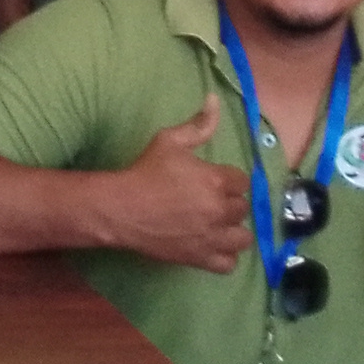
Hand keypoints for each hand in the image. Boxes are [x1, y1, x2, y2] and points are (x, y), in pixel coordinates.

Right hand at [97, 96, 250, 274]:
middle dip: (230, 203)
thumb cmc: (145, 171)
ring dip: (233, 230)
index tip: (215, 181)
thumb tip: (215, 99)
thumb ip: (198, 124)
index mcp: (217, 180)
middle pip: (243, 208)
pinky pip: (228, 264)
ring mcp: (211, 237)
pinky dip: (225, 256)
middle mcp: (219, 210)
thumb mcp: (170, 140)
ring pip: (243, 238)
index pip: (243, 181)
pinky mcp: (200, 258)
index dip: (230, 180)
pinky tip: (212, 245)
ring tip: (218, 225)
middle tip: (211, 201)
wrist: (121, 208)